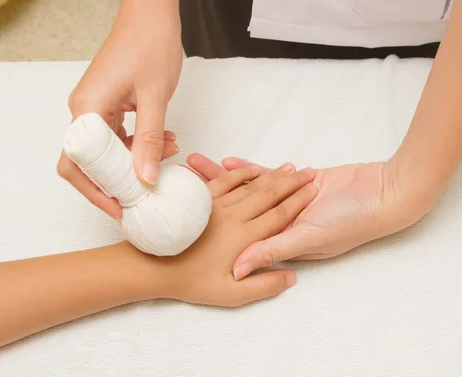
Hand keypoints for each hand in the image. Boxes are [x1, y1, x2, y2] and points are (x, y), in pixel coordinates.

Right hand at [56, 0, 182, 218]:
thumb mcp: (154, 99)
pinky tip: (164, 142)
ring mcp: (95, 107)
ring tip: (167, 157)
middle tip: (145, 194)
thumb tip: (145, 179)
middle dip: (118, 180)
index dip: (96, 193)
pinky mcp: (108, 103)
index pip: (79, 165)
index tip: (121, 209)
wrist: (152, 16)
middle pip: (90, 163)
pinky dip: (138, 144)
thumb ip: (150, 140)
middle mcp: (83, 111)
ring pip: (107, 150)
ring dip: (134, 160)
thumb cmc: (150, 46)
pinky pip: (117, 135)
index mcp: (86, 110)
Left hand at [150, 163, 316, 306]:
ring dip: (271, 175)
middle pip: (269, 195)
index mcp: (247, 238)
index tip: (312, 191)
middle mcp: (236, 217)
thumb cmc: (191, 283)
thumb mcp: (232, 295)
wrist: (150, 266)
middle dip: (291, 183)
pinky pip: (225, 180)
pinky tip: (246, 166)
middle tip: (307, 174)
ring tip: (288, 168)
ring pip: (250, 185)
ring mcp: (219, 205)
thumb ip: (263, 283)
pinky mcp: (203, 198)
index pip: (280, 215)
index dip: (298, 202)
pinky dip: (239, 170)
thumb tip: (289, 278)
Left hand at [187, 154, 434, 279]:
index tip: (185, 218)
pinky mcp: (300, 182)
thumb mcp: (309, 239)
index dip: (211, 225)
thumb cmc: (350, 223)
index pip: (238, 233)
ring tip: (198, 164)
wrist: (381, 194)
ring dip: (223, 178)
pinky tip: (231, 162)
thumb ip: (273, 251)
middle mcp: (279, 221)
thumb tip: (238, 269)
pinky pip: (269, 176)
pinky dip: (251, 170)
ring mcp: (288, 200)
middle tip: (181, 182)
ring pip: (248, 189)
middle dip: (209, 195)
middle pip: (236, 208)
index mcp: (278, 238)